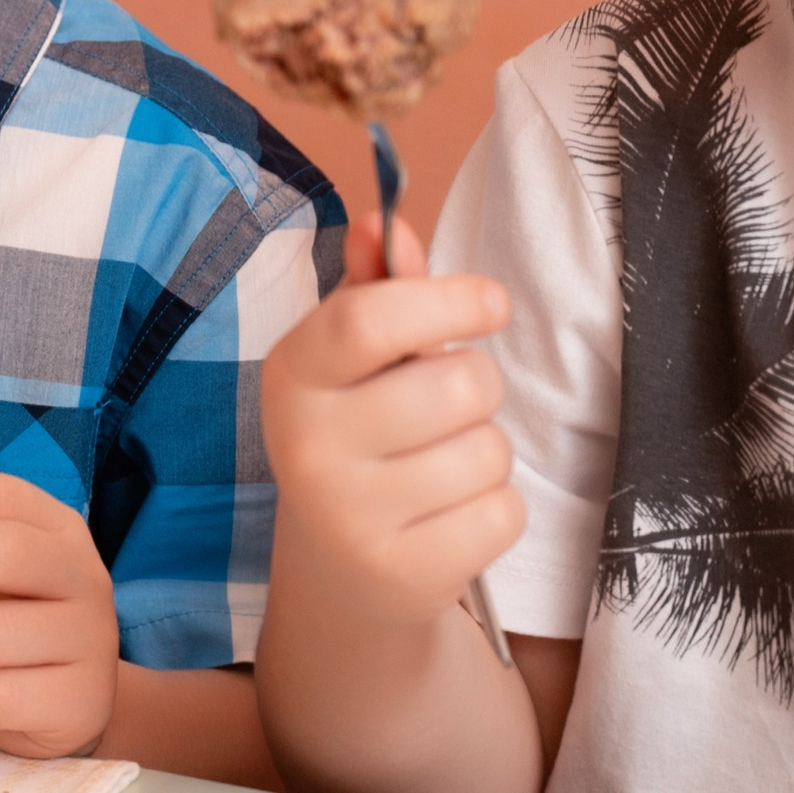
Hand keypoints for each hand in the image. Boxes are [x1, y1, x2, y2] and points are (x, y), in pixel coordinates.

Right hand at [260, 217, 522, 624]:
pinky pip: (502, 512)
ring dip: (486, 451)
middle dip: (478, 383)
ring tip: (441, 465)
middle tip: (451, 402)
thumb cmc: (358, 436)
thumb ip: (375, 291)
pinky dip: (496, 508)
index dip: (445, 299)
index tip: (490, 302)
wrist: (338, 569)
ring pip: (487, 450)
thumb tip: (383, 222)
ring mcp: (350, 514)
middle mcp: (307, 444)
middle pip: (454, 384)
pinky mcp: (403, 571)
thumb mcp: (351, 363)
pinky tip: (450, 514)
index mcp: (291, 375)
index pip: (368, 320)